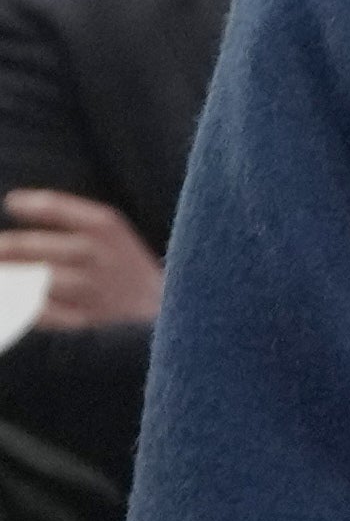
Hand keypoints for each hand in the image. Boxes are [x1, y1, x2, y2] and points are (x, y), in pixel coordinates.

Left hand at [0, 190, 159, 326]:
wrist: (163, 303)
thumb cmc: (120, 259)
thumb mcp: (107, 228)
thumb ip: (63, 216)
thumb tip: (11, 204)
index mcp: (105, 226)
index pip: (57, 207)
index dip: (28, 204)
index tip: (10, 203)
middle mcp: (98, 255)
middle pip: (42, 247)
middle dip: (10, 247)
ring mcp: (93, 288)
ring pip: (41, 280)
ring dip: (12, 277)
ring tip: (2, 274)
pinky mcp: (87, 316)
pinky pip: (46, 312)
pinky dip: (24, 306)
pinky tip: (11, 300)